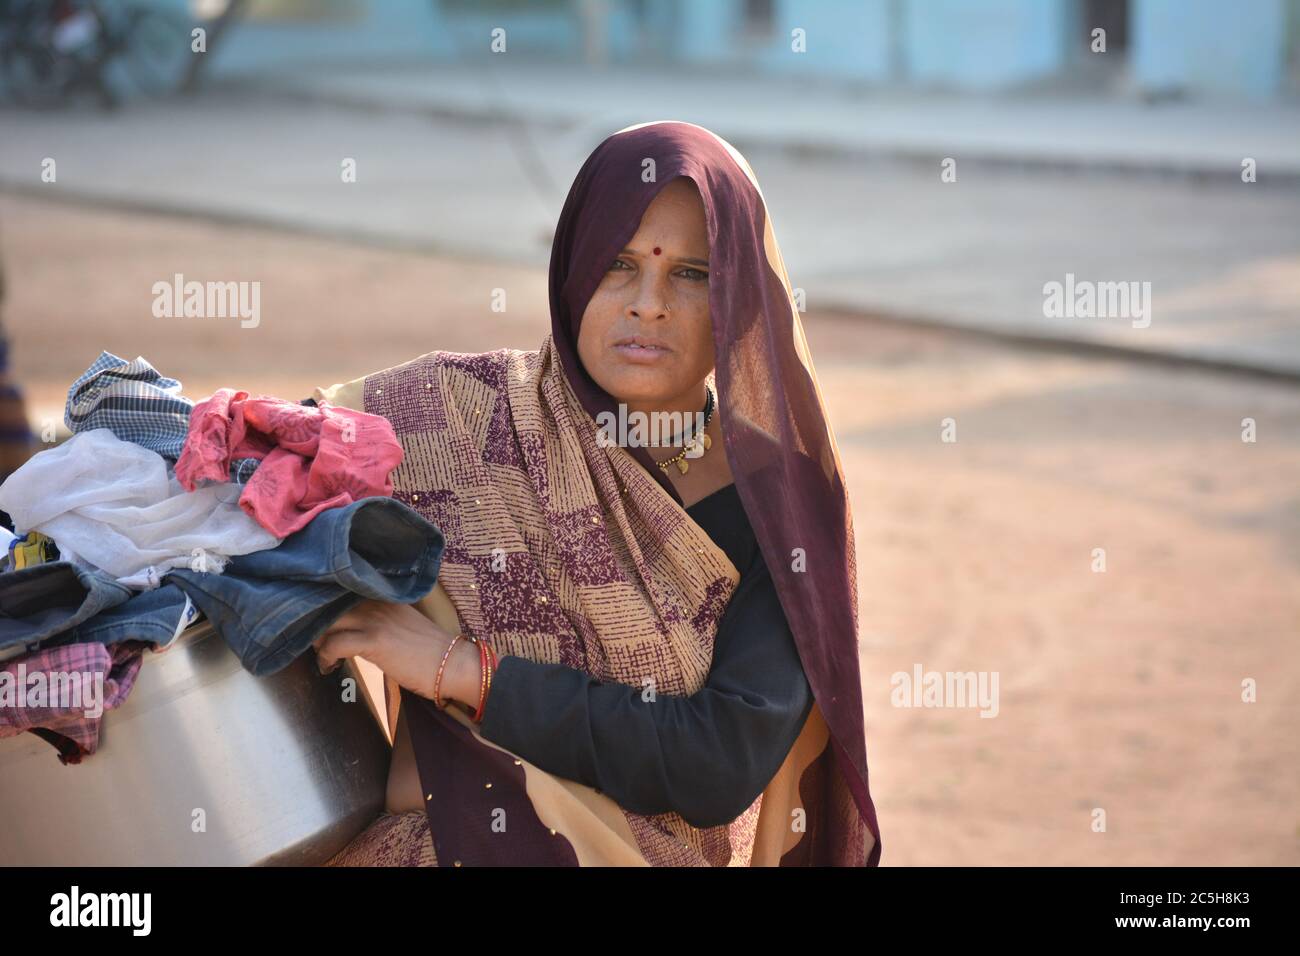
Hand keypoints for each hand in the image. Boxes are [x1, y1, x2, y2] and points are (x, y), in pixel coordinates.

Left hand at [313, 600, 481, 706]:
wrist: (453, 664)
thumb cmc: (430, 651)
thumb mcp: (402, 625)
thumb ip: (379, 619)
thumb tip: (354, 630)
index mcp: (383, 597)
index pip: (342, 592)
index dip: (324, 607)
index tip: (319, 623)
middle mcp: (376, 602)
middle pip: (328, 605)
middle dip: (316, 624)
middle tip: (318, 643)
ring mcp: (375, 619)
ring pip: (327, 622)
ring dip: (318, 641)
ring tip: (323, 657)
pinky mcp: (374, 640)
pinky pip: (334, 644)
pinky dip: (325, 657)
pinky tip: (329, 667)